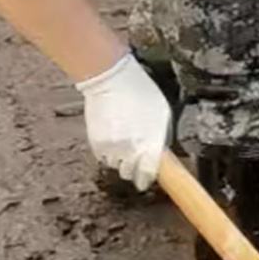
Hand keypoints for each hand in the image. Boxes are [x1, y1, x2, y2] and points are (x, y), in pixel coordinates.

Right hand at [76, 52, 170, 189]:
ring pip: (115, 165)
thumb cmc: (140, 92)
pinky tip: (112, 136)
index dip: (147, 179)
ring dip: (119, 158)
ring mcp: (112, 147)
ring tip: (122, 140)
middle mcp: (131, 149)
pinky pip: (102, 157)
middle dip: (132, 168)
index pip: (149, 173)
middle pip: (129, 173)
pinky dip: (107, 151)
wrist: (110, 78)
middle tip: (134, 157)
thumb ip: (162, 135)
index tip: (145, 180)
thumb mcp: (162, 112)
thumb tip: (161, 152)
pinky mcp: (96, 143)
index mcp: (150, 141)